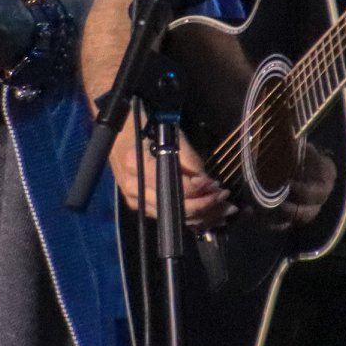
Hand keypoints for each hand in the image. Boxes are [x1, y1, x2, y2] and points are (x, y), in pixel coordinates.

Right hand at [109, 116, 232, 227]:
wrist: (119, 129)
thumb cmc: (147, 126)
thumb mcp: (171, 135)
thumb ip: (189, 160)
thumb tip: (207, 183)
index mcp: (136, 164)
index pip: (173, 187)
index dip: (197, 189)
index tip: (216, 183)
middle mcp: (134, 188)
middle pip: (175, 208)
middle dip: (205, 206)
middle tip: (226, 198)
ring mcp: (136, 200)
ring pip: (175, 217)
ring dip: (203, 216)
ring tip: (226, 210)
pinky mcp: (142, 207)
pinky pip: (171, 218)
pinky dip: (193, 219)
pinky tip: (211, 218)